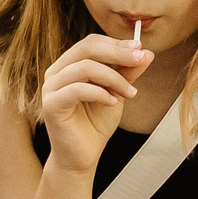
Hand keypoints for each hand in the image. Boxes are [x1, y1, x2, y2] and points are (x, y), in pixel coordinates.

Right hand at [40, 35, 150, 174]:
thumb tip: (146, 52)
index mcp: (69, 65)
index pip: (91, 43)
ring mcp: (51, 88)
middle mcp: (56, 72)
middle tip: (140, 60)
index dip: (116, 43)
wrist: (83, 155)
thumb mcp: (117, 93)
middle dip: (117, 52)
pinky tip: (112, 102)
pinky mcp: (51, 104)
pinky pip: (77, 89)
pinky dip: (100, 93)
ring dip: (114, 78)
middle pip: (86, 48)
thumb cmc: (95, 124)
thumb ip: (127, 73)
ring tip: (130, 93)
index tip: (141, 49)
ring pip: (84, 68)